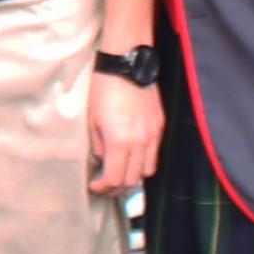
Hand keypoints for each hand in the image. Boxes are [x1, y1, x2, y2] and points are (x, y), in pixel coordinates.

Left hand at [83, 71, 158, 199]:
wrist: (127, 64)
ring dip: (133, 177)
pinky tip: (132, 157)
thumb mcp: (93, 120)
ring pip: (147, 171)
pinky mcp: (160, 126)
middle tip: (105, 186)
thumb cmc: (104, 89)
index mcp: (119, 142)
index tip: (95, 186)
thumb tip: (103, 159)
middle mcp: (140, 142)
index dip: (103, 188)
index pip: (115, 179)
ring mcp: (153, 135)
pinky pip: (155, 154)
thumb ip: (98, 145)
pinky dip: (144, 162)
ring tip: (120, 173)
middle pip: (133, 181)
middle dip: (117, 188)